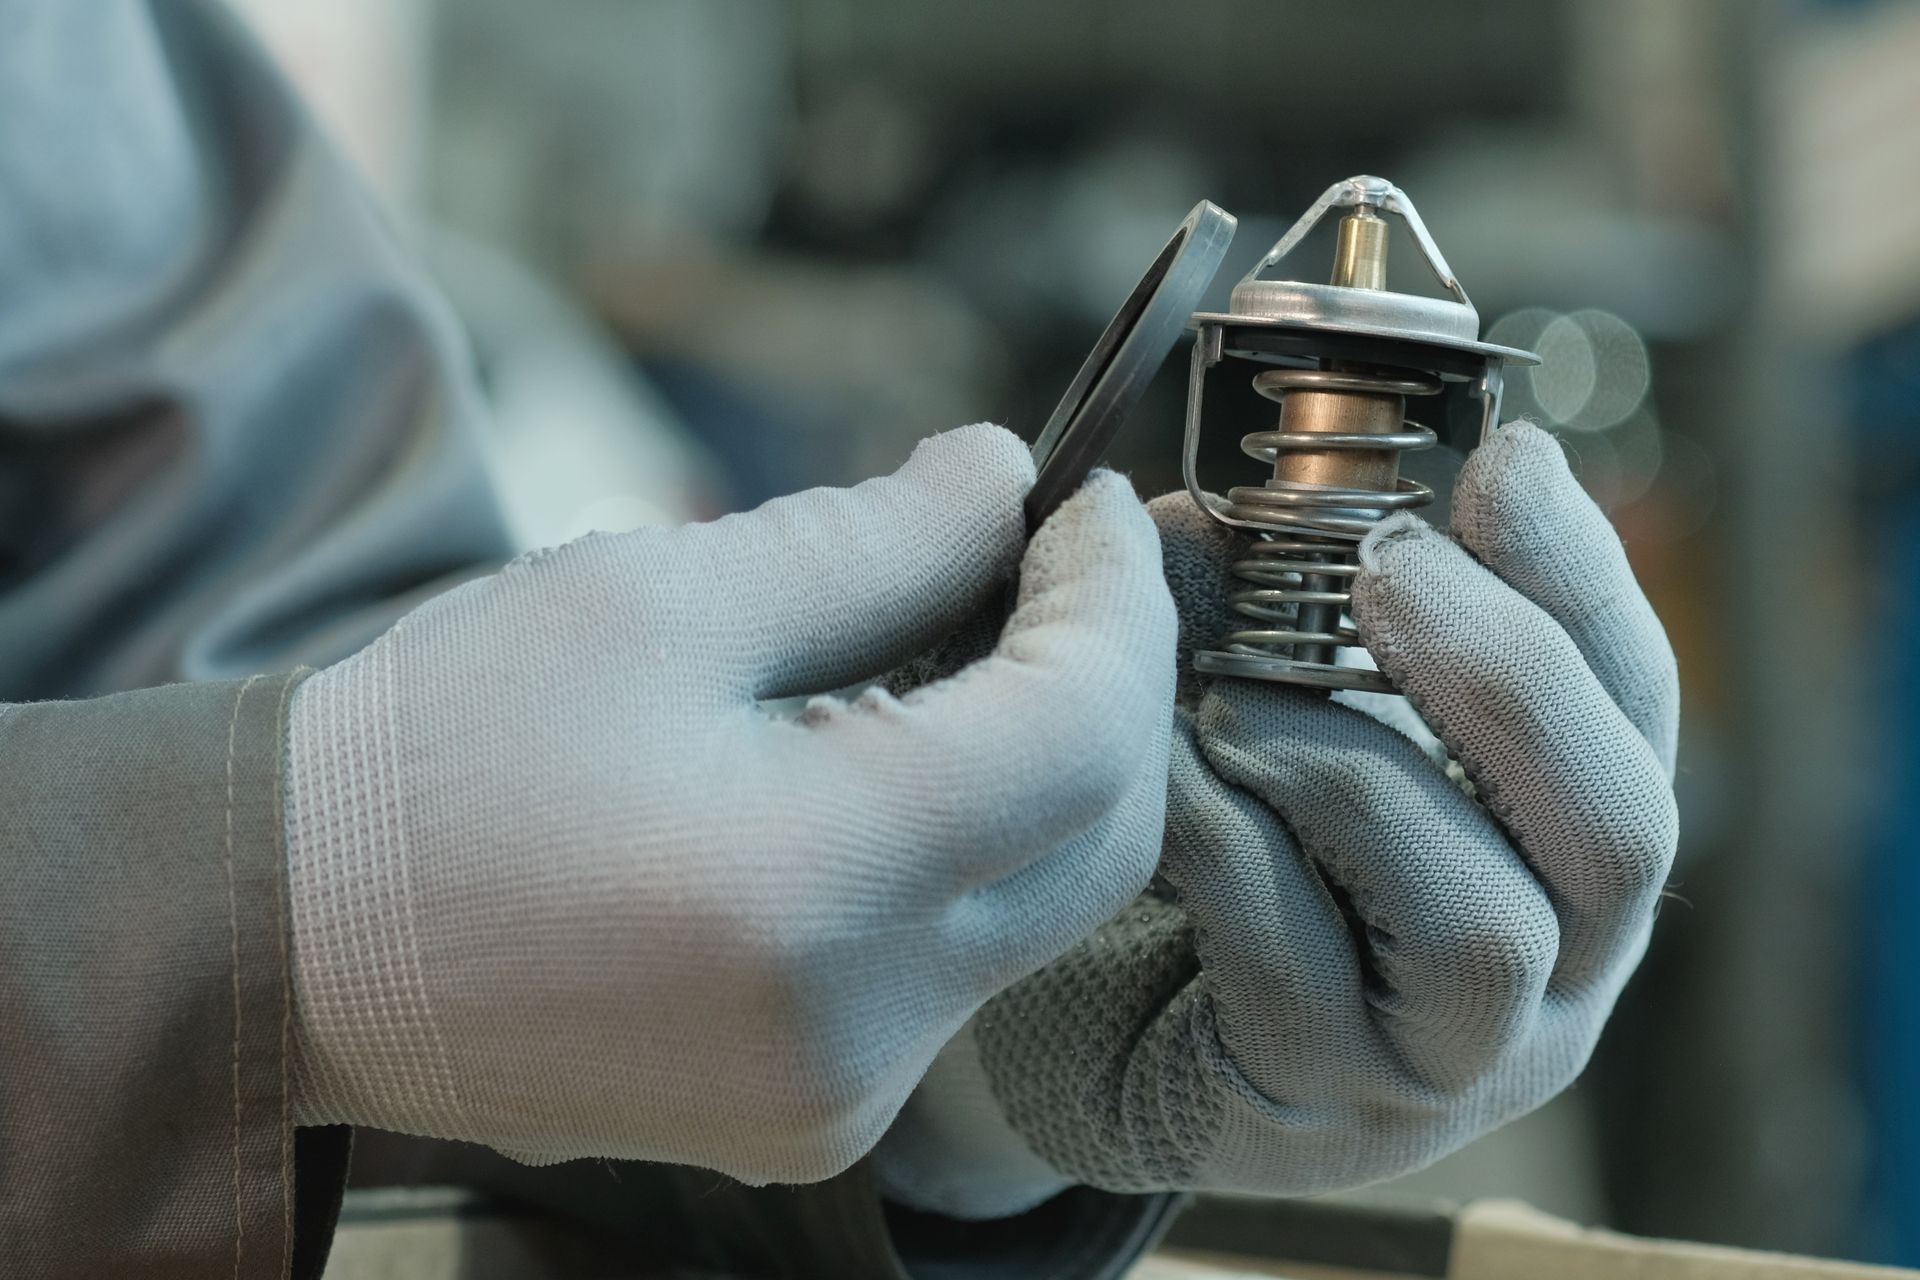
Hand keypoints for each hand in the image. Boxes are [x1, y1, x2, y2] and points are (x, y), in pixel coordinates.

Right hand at [284, 424, 1176, 1184]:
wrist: (303, 937)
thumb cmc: (444, 753)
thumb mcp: (654, 601)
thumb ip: (870, 542)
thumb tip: (1002, 480)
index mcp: (806, 890)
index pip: (1079, 737)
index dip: (1115, 602)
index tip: (1083, 501)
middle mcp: (853, 1031)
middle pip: (1097, 836)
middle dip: (1103, 678)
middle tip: (1049, 556)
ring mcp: (839, 1096)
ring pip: (1039, 904)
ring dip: (1034, 760)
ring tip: (955, 640)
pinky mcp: (815, 1117)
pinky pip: (958, 966)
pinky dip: (964, 847)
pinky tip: (891, 760)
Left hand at [877, 421, 1677, 1212]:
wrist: (1098, 1039)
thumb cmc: (1218, 863)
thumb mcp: (1279, 730)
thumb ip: (1273, 631)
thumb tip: (1209, 516)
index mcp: (1564, 848)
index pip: (1635, 706)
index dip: (1584, 576)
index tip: (1505, 460)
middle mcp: (1552, 969)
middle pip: (1618, 825)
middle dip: (1507, 673)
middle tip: (1386, 565)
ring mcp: (1446, 1058)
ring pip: (1477, 920)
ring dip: (1348, 771)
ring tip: (1228, 699)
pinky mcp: (1315, 1104)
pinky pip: (1296, 968)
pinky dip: (1223, 845)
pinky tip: (1155, 783)